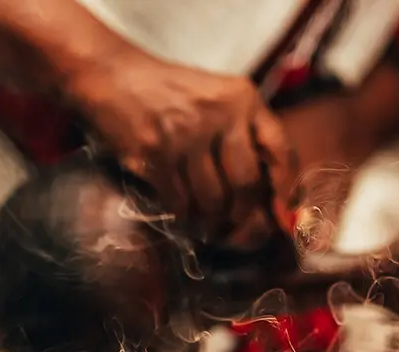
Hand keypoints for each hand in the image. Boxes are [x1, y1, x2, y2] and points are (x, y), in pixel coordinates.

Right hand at [62, 48, 296, 246]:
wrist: (112, 74)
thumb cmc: (171, 95)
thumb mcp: (218, 100)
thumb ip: (246, 138)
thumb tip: (273, 201)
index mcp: (243, 99)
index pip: (281, 151)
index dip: (287, 191)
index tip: (284, 216)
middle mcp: (219, 113)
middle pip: (246, 186)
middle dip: (243, 217)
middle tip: (237, 231)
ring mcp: (186, 133)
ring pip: (213, 200)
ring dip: (212, 223)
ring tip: (209, 226)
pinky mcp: (156, 152)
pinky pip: (181, 202)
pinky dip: (186, 218)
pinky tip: (185, 216)